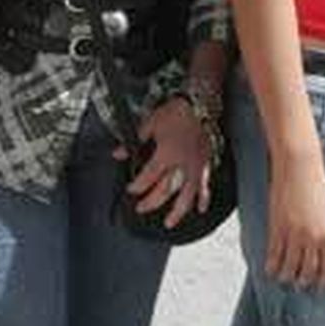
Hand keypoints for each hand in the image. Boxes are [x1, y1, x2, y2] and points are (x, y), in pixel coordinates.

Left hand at [120, 97, 211, 227]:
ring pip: (186, 195)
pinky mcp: (206, 164)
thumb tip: (119, 154)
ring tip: (169, 222)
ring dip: (177, 211)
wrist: (199, 103)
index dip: (137, 186)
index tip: (131, 191)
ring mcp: (195, 166)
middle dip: (151, 201)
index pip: (148, 177)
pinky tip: (201, 209)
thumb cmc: (175, 112)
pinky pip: (205, 185)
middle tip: (141, 208)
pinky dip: (204, 198)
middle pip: (164, 190)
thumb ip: (134, 142)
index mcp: (166, 154)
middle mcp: (181, 164)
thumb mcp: (149, 124)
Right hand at [266, 151, 324, 289]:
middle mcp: (312, 239)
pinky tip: (270, 270)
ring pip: (289, 268)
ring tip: (284, 279)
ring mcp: (293, 235)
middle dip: (303, 282)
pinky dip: (271, 266)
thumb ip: (324, 233)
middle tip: (299, 285)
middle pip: (307, 272)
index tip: (319, 288)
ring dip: (286, 277)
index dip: (322, 281)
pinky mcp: (277, 229)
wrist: (299, 167)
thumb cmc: (316, 186)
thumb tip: (319, 250)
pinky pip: (273, 256)